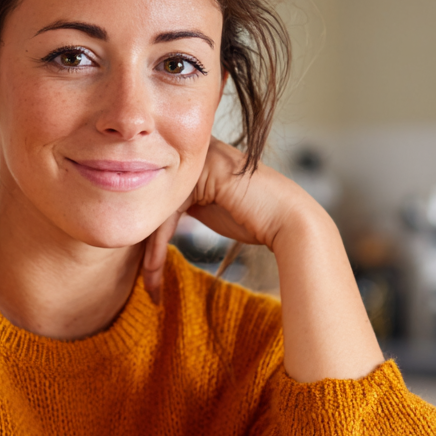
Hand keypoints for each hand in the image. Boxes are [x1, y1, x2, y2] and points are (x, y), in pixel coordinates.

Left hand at [143, 138, 383, 382]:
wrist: (290, 222)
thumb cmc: (256, 220)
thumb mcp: (213, 207)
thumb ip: (189, 201)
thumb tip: (155, 216)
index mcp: (195, 157)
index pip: (159, 196)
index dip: (151, 233)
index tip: (148, 270)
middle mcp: (194, 151)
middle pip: (155, 201)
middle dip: (146, 245)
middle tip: (146, 283)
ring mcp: (198, 158)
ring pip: (158, 208)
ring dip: (150, 252)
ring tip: (151, 284)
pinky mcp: (201, 172)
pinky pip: (167, 211)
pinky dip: (158, 245)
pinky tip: (155, 269)